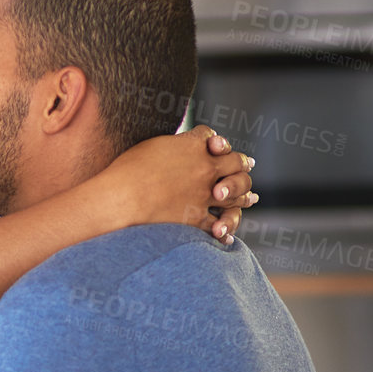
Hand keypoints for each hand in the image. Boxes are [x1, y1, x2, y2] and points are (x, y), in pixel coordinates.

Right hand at [101, 125, 257, 243]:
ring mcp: (204, 195)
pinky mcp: (197, 219)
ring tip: (251, 198)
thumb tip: (173, 149)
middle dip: (241, 164)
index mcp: (192, 146)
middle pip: (235, 162)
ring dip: (245, 195)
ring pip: (236, 194)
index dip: (216, 141)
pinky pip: (218, 225)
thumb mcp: (150, 147)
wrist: (121, 199)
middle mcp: (205, 168)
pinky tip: (226, 234)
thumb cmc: (126, 171)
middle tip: (248, 165)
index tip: (218, 145)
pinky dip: (224, 230)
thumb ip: (169, 147)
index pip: (211, 137)